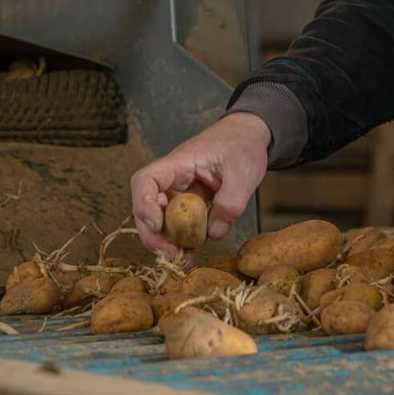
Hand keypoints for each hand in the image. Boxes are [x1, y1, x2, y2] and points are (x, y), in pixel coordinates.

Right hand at [130, 112, 270, 257]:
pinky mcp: (189, 203)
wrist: (249, 136)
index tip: (157, 224)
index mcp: (179, 162)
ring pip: (161, 219)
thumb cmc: (243, 145)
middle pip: (146, 207)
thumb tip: (213, 233)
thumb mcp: (244, 172)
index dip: (143, 204)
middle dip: (153, 234)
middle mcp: (172, 179)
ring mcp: (179, 192)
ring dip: (167, 241)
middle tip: (172, 254)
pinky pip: (179, 223)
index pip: (145, 180)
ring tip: (184, 259)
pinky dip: (182, 239)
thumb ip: (231, 202)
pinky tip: (191, 254)